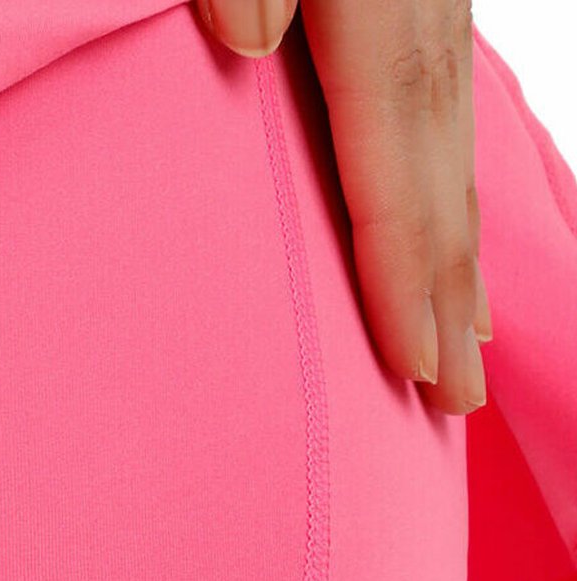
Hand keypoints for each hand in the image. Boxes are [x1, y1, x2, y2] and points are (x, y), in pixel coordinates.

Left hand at [196, 0, 492, 415]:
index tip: (411, 366)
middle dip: (448, 306)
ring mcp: (434, 18)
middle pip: (440, 193)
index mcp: (376, 12)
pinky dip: (458, 201)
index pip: (392, 175)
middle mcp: (422, 28)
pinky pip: (453, 129)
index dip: (403, 276)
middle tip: (455, 403)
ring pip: (458, 167)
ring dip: (464, 269)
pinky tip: (460, 240)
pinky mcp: (427, 9)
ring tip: (469, 351)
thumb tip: (248, 44)